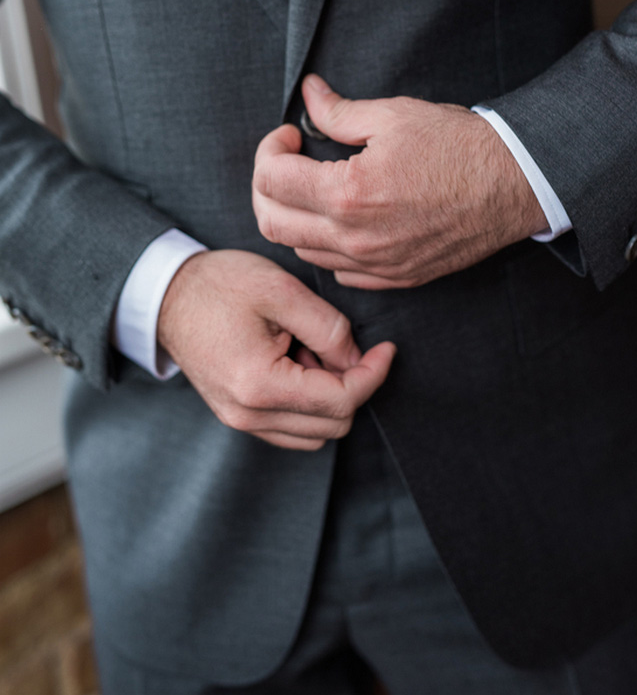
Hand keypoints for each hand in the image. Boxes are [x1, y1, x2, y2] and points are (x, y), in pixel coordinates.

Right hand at [157, 249, 395, 449]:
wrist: (166, 294)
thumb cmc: (219, 284)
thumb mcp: (280, 290)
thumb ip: (328, 327)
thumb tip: (358, 358)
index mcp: (260, 385)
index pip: (341, 401)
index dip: (374, 374)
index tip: (387, 348)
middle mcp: (248, 415)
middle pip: (333, 424)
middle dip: (352, 385)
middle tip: (340, 342)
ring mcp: (240, 420)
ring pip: (315, 433)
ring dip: (329, 397)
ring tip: (312, 350)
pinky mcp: (238, 416)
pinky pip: (291, 428)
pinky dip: (308, 404)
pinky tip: (297, 363)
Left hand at [253, 75, 547, 288]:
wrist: (514, 183)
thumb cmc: (458, 145)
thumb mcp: (393, 115)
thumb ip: (338, 111)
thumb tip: (308, 94)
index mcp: (348, 194)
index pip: (271, 179)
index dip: (271, 148)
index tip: (291, 136)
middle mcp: (355, 238)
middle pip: (272, 223)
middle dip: (267, 187)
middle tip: (288, 162)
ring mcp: (375, 264)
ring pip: (301, 251)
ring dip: (294, 217)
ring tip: (314, 187)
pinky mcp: (395, 277)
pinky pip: (339, 272)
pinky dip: (326, 246)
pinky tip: (342, 219)